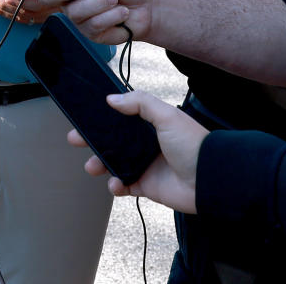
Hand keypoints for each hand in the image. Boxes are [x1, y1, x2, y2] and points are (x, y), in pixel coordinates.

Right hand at [69, 90, 205, 213]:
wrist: (210, 179)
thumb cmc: (193, 144)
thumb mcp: (167, 115)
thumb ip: (140, 103)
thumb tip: (112, 98)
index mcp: (150, 125)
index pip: (121, 119)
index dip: (102, 118)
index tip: (85, 117)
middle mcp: (146, 144)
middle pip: (112, 141)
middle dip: (92, 140)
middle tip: (75, 139)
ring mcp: (145, 165)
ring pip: (113, 164)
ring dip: (100, 164)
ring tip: (92, 166)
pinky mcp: (147, 186)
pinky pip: (124, 186)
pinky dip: (115, 186)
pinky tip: (115, 184)